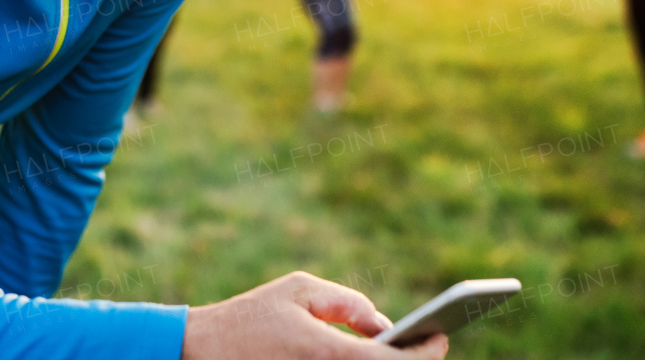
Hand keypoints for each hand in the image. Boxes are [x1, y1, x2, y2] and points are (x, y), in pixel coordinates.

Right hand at [181, 271, 449, 359]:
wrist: (202, 352)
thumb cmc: (252, 316)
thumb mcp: (301, 290)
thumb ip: (349, 304)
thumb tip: (385, 325)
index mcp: (328, 352)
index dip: (428, 353)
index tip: (441, 337)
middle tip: (428, 345)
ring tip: (402, 351)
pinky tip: (373, 358)